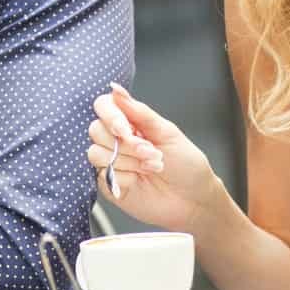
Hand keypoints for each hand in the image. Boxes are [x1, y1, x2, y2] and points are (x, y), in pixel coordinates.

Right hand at [87, 83, 225, 232]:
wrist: (194, 200)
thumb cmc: (186, 164)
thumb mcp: (167, 132)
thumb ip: (139, 112)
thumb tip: (116, 89)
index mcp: (131, 122)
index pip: (104, 107)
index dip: (110, 116)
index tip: (126, 129)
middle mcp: (118, 140)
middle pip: (96, 130)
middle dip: (126, 143)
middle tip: (150, 151)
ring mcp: (112, 162)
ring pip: (96, 153)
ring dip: (127, 160)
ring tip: (151, 166)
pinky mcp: (109, 184)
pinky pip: (102, 175)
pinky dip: (124, 177)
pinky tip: (140, 180)